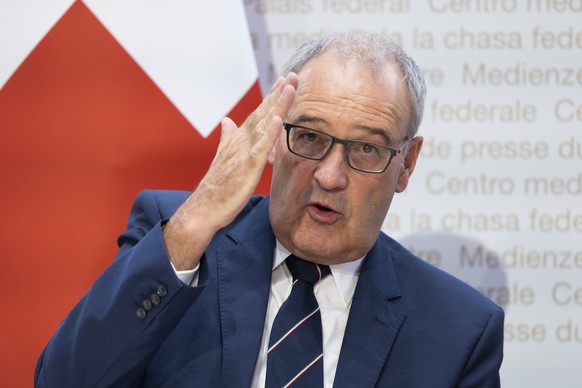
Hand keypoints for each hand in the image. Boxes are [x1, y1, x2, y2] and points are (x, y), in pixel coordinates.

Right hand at [163, 73, 297, 269]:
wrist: (202, 210)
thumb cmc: (216, 188)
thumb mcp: (223, 159)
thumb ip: (227, 138)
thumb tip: (226, 120)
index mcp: (238, 141)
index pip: (258, 114)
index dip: (271, 98)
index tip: (284, 81)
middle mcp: (240, 142)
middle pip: (262, 114)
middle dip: (278, 94)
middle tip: (292, 75)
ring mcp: (243, 154)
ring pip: (263, 125)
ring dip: (277, 106)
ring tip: (288, 88)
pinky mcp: (246, 169)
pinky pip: (260, 149)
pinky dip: (269, 134)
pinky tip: (278, 120)